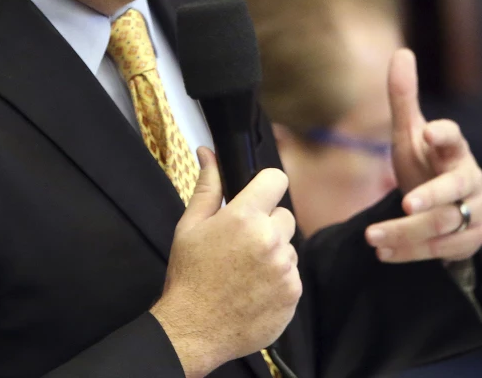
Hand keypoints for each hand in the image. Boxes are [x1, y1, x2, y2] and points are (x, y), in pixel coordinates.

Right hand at [152, 148, 300, 377]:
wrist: (193, 329)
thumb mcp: (190, 226)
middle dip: (267, 224)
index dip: (266, 186)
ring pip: (288, 247)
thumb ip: (208, 187)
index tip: (257, 197)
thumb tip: (208, 153)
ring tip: (245, 271)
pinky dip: (278, 280)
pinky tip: (253, 290)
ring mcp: (285, 269)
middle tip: (241, 244)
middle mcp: (270, 240)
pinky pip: (292, 275)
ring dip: (273, 254)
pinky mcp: (293, 294)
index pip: (276, 179)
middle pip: (284, 216)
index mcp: (245, 217)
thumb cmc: (189, 275)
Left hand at [364, 49, 481, 262]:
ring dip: (407, 232)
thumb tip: (401, 52)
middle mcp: (469, 180)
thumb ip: (403, 99)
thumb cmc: (425, 163)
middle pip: (454, 189)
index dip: (443, 134)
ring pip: (443, 224)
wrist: (441, 206)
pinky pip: (442, 249)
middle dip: (430, 195)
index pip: (454, 138)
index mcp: (454, 150)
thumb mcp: (409, 135)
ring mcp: (475, 212)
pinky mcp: (471, 240)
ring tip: (372, 237)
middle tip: (405, 201)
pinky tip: (383, 252)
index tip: (428, 131)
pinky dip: (411, 252)